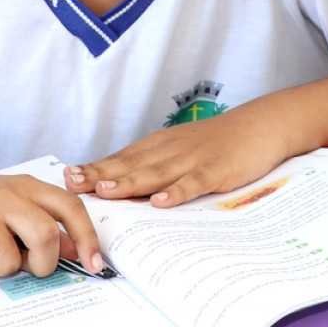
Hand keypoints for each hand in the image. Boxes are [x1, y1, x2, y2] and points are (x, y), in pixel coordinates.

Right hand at [0, 160, 102, 278]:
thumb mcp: (10, 203)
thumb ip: (42, 221)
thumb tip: (76, 250)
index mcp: (27, 187)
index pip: (70, 207)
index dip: (87, 237)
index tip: (95, 266)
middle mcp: (5, 195)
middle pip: (45, 236)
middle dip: (41, 264)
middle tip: (25, 265)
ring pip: (6, 262)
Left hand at [66, 106, 296, 207]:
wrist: (261, 125)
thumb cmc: (217, 142)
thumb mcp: (181, 149)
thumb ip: (153, 166)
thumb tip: (118, 189)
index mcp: (160, 146)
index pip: (121, 158)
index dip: (94, 168)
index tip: (66, 177)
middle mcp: (171, 150)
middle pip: (131, 164)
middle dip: (99, 175)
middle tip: (72, 184)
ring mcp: (194, 159)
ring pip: (156, 172)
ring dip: (129, 182)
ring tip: (105, 191)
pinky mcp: (217, 170)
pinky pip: (194, 182)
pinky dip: (177, 192)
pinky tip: (160, 202)